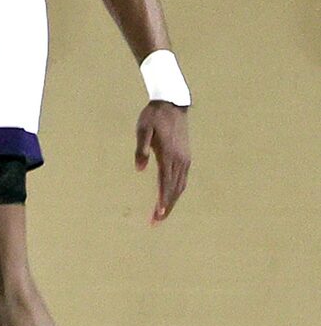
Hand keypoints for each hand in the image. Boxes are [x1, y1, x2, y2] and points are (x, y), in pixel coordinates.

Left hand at [135, 101, 190, 223]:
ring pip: (180, 186)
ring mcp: (185, 159)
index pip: (165, 182)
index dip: (162, 200)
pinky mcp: (186, 157)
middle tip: (155, 222)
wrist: (172, 103)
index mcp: (168, 154)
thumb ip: (141, 148)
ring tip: (161, 215)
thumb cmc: (154, 116)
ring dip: (172, 201)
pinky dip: (177, 191)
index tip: (158, 214)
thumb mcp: (143, 129)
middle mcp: (180, 160)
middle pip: (174, 189)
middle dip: (166, 207)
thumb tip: (139, 169)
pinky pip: (182, 179)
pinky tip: (171, 197)